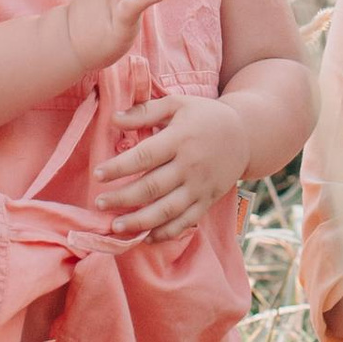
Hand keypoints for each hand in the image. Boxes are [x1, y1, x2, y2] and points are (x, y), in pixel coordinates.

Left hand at [93, 91, 246, 243]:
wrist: (245, 135)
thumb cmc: (204, 116)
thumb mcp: (178, 104)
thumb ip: (146, 111)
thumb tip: (114, 119)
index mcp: (180, 139)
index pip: (145, 156)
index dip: (119, 167)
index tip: (98, 174)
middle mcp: (190, 166)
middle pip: (152, 187)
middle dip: (123, 198)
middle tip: (99, 204)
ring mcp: (200, 187)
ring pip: (167, 210)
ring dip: (140, 222)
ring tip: (116, 227)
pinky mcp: (207, 201)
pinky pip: (185, 222)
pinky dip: (166, 233)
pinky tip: (146, 237)